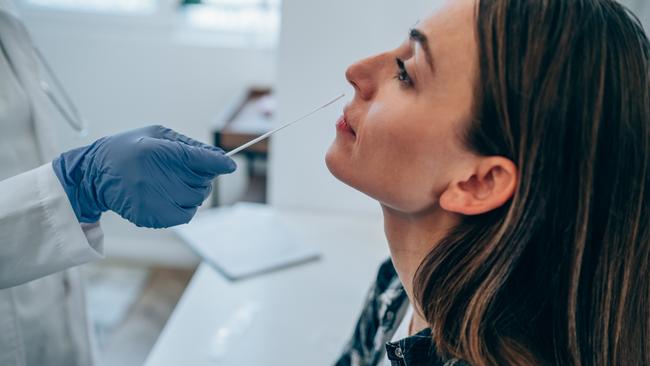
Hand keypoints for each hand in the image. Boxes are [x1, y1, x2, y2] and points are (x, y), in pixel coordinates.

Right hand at [52, 125, 236, 227]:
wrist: (95, 175)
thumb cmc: (129, 149)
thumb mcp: (156, 135)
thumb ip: (189, 145)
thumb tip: (219, 157)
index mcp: (158, 151)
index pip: (201, 159)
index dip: (219, 162)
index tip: (229, 165)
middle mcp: (157, 177)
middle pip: (203, 183)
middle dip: (203, 177)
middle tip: (189, 171)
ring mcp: (154, 200)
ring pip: (197, 200)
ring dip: (194, 192)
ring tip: (176, 183)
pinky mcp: (152, 217)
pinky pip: (185, 215)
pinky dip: (185, 206)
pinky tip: (170, 195)